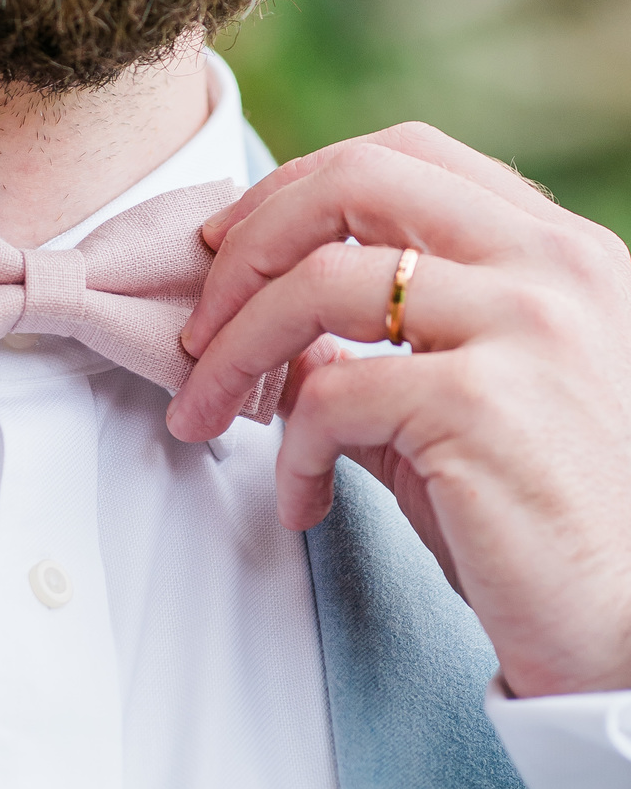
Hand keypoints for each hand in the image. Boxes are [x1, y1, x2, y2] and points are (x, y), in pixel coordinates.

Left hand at [166, 123, 630, 698]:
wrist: (630, 631)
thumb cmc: (553, 525)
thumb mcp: (476, 406)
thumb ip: (388, 353)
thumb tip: (279, 339)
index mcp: (560, 250)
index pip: (404, 156)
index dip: (295, 190)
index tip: (230, 250)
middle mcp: (552, 266)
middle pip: (355, 180)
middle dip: (248, 244)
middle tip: (200, 324)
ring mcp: (524, 326)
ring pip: (321, 281)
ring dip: (234, 351)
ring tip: (208, 412)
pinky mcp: (481, 403)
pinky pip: (329, 396)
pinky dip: (290, 452)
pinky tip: (302, 501)